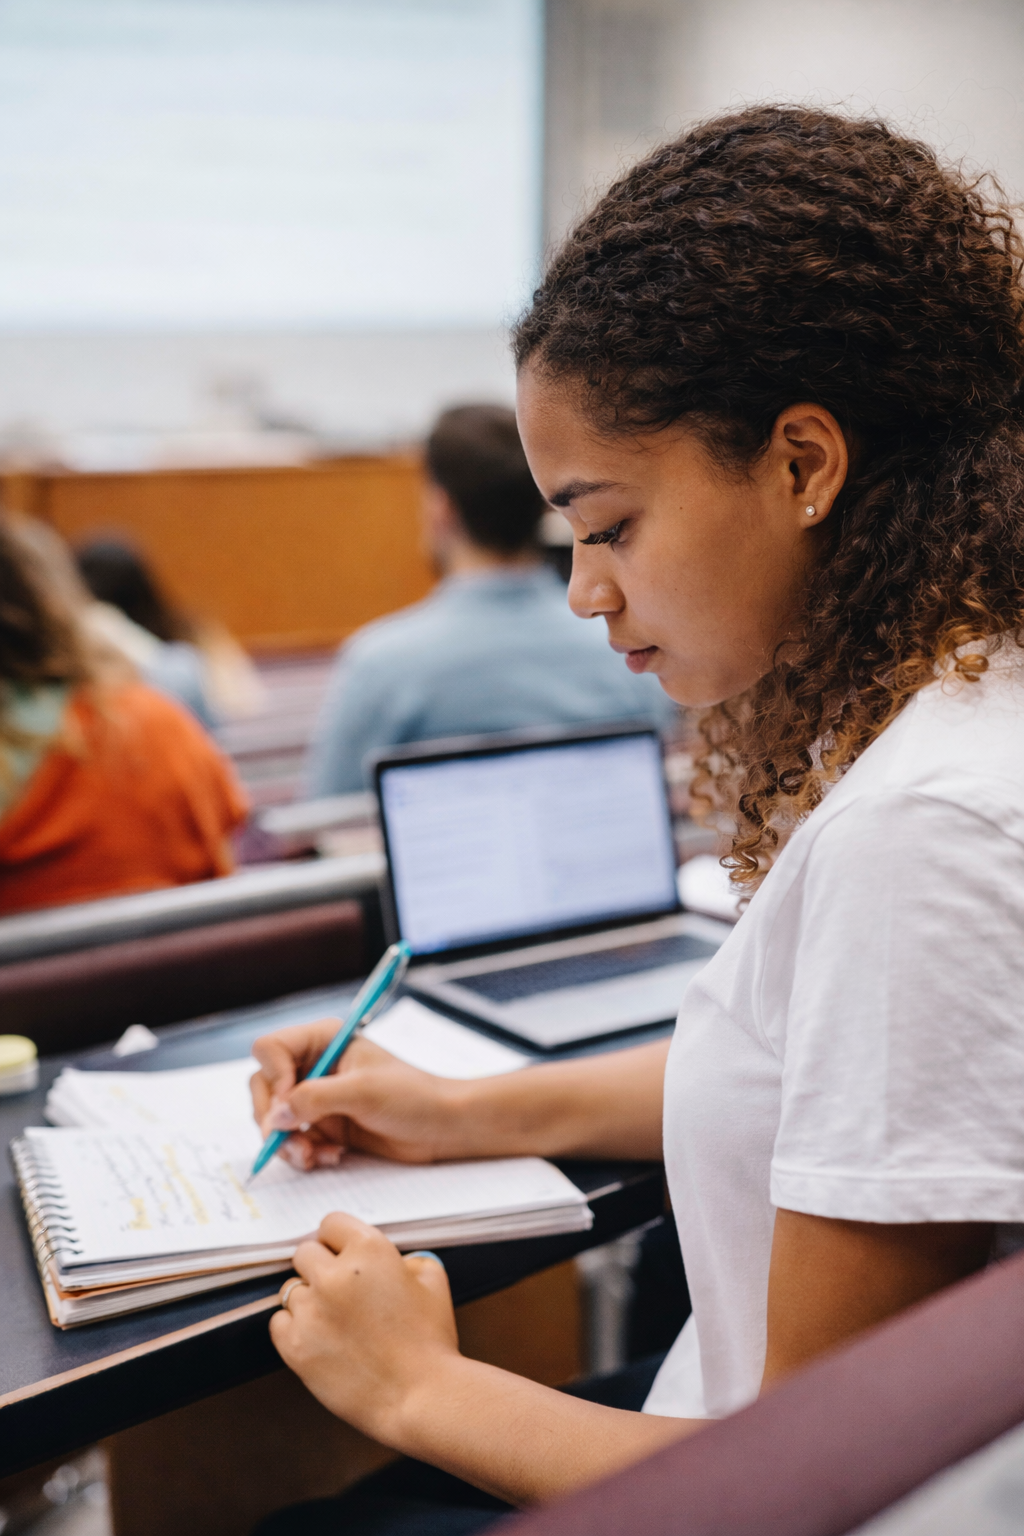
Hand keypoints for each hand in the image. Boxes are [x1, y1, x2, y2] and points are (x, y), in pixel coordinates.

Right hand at [249, 1019, 473, 1169]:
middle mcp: (314, 1065)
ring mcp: (317, 1096)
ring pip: (274, 1119)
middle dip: (273, 1120)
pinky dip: (304, 1153)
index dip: (273, 1078)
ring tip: (313, 1157)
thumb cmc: (412, 1096)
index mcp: (324, 1040)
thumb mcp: (363, 1092)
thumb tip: (275, 1116)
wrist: (441, 1127)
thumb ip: (314, 1099)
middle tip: (293, 1143)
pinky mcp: (324, 1124)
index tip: (289, 1104)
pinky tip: (330, 1157)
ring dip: (288, 1142)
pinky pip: (293, 1140)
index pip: (270, 1049)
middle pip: (264, 1087)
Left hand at [270, 1213, 459, 1446]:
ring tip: (336, 1321)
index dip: (338, 1239)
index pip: (331, 1223)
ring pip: (292, 1289)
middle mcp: (334, 1274)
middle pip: (305, 1252)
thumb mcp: (432, 1281)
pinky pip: (279, 1321)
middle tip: (339, 1290)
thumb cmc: (431, 1340)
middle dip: (321, 1266)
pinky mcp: (295, 1345)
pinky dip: (295, 1327)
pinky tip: (320, 1338)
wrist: (421, 1397)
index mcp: (369, 1250)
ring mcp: (311, 1310)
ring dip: (310, 1299)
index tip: (341, 1253)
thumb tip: (383, 1260)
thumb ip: (405, 1258)